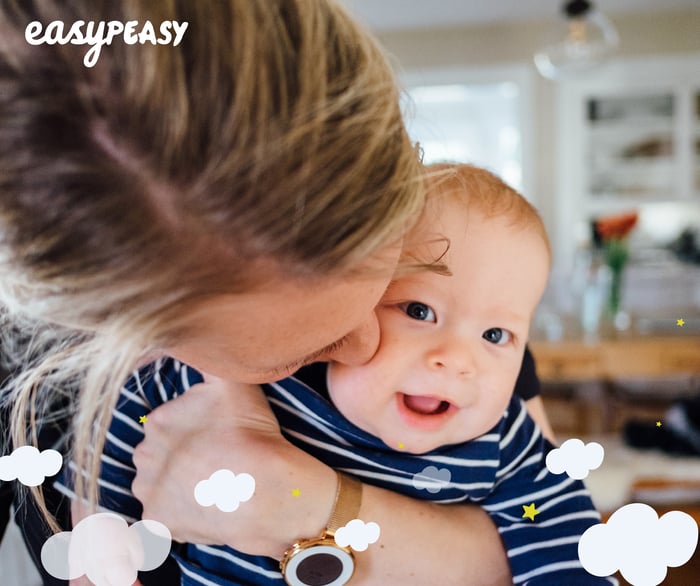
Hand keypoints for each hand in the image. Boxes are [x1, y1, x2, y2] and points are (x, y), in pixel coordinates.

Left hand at [131, 374, 335, 557]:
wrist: (263, 488)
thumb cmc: (250, 434)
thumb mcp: (232, 382)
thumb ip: (209, 361)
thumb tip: (190, 343)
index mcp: (157, 421)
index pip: (169, 424)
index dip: (195, 431)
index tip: (217, 438)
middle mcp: (144, 456)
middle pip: (160, 455)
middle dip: (181, 458)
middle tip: (216, 461)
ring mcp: (149, 492)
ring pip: (159, 486)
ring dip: (178, 486)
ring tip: (212, 486)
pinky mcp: (158, 523)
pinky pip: (162, 519)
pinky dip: (180, 515)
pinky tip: (205, 508)